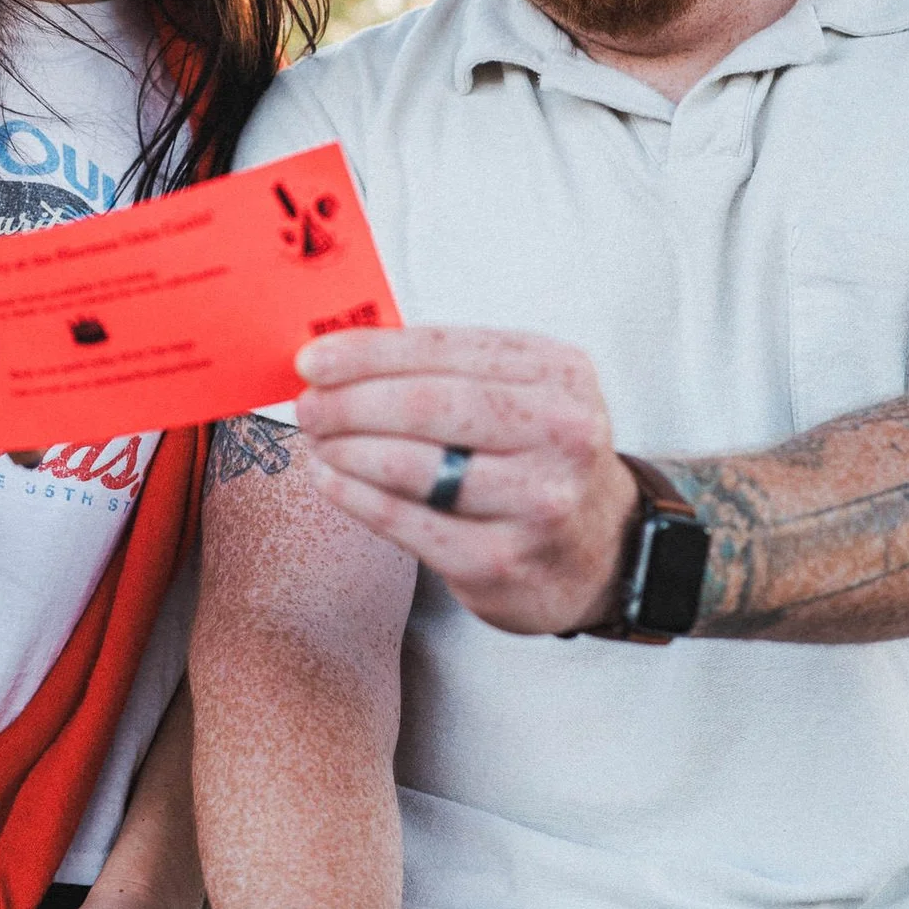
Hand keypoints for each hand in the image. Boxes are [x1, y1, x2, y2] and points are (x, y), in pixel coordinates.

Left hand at [294, 326, 639, 635]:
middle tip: (308, 404)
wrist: (600, 552)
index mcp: (557, 372)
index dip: (366, 352)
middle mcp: (560, 432)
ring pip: (413, 465)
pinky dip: (357, 498)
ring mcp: (536, 501)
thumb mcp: (519, 393)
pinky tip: (333, 482)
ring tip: (319, 441)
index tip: (312, 359)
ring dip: (347, 449)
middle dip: (350, 401)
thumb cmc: (535, 458)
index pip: (442, 348)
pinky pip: (408, 522)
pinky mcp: (503, 560)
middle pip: (426, 404)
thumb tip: (340, 356)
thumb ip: (445, 368)